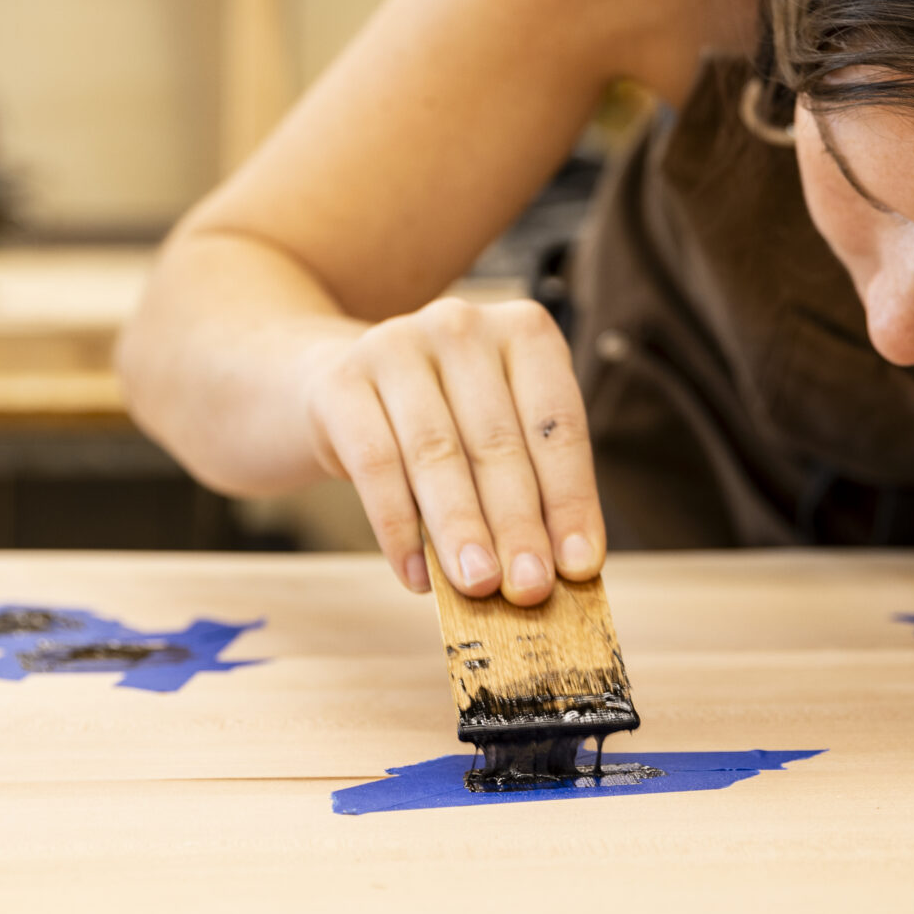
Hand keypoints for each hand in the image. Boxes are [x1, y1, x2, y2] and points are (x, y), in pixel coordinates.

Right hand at [301, 296, 603, 603]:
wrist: (335, 389)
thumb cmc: (441, 420)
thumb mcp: (495, 435)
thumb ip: (529, 489)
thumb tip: (555, 570)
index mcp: (523, 331)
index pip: (557, 422)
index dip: (571, 498)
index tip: (579, 565)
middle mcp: (461, 326)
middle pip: (497, 440)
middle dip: (518, 524)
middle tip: (529, 588)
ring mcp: (396, 345)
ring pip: (437, 452)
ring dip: (461, 529)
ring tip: (478, 585)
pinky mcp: (340, 381)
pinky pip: (374, 464)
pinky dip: (398, 529)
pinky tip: (417, 575)